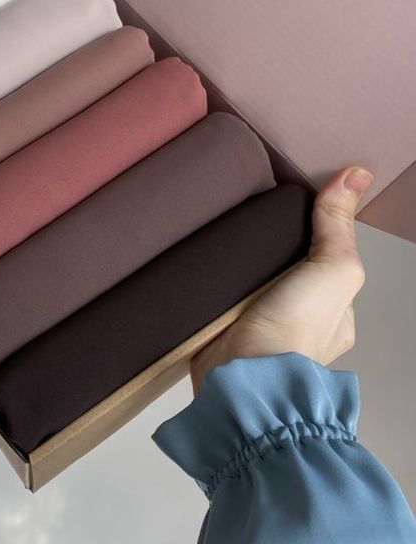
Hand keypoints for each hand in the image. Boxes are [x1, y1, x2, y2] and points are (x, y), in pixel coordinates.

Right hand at [189, 167, 372, 394]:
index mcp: (334, 314)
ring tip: (224, 234)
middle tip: (252, 220)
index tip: (290, 206)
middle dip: (271, 250)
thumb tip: (356, 174)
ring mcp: (259, 325)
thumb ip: (337, 225)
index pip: (325, 262)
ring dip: (238, 265)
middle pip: (285, 270)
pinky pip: (220, 295)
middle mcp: (297, 321)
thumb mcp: (333, 268)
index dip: (312, 232)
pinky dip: (213, 282)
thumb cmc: (294, 331)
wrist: (241, 373)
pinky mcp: (223, 327)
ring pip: (250, 282)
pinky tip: (204, 263)